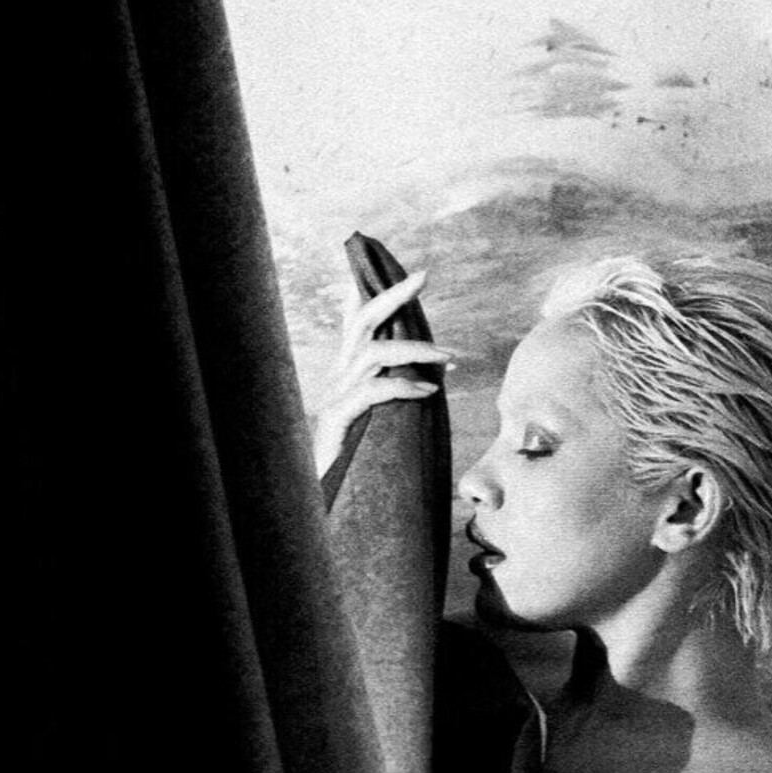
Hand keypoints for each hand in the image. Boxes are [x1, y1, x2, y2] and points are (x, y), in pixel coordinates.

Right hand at [314, 268, 452, 477]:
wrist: (322, 501)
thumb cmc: (357, 464)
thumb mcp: (382, 424)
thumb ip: (396, 399)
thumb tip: (430, 383)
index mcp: (349, 374)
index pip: (358, 322)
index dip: (374, 292)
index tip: (403, 271)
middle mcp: (340, 378)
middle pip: (362, 322)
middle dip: (392, 294)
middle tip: (424, 274)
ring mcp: (336, 397)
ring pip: (372, 352)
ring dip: (415, 350)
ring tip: (449, 360)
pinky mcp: (337, 420)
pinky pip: (371, 392)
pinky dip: (402, 387)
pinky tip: (428, 393)